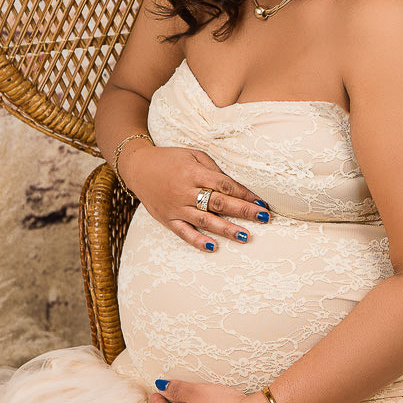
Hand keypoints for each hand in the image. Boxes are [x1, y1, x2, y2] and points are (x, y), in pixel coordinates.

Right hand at [118, 142, 270, 252]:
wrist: (138, 167)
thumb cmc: (170, 159)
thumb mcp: (192, 155)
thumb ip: (212, 168)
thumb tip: (233, 184)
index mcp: (194, 173)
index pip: (224, 184)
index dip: (243, 194)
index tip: (260, 201)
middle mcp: (186, 191)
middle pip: (219, 203)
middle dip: (243, 211)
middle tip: (264, 217)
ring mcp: (176, 207)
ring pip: (205, 220)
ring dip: (226, 229)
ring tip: (246, 236)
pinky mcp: (168, 219)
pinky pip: (184, 233)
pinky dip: (198, 241)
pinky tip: (213, 247)